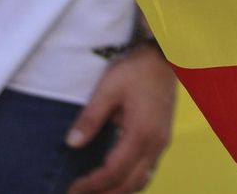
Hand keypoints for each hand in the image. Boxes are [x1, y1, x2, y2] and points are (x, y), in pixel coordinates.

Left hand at [65, 46, 175, 193]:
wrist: (164, 57)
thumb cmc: (136, 71)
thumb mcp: (108, 89)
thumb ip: (90, 118)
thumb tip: (72, 143)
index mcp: (142, 132)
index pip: (115, 171)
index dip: (93, 184)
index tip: (73, 187)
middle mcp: (156, 142)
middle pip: (130, 183)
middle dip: (104, 193)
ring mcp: (161, 142)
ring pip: (142, 180)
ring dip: (119, 191)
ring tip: (95, 191)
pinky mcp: (162, 139)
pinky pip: (147, 171)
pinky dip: (130, 182)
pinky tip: (115, 180)